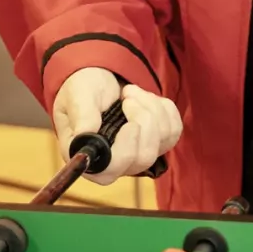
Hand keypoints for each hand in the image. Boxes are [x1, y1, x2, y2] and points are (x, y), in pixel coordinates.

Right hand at [51, 66, 181, 184]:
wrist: (101, 80)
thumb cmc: (84, 91)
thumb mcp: (78, 96)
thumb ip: (82, 116)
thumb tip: (85, 135)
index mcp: (89, 158)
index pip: (111, 171)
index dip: (126, 150)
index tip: (131, 124)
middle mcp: (115, 163)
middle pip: (144, 158)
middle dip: (143, 120)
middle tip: (127, 98)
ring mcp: (139, 154)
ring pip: (163, 141)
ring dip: (151, 108)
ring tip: (130, 92)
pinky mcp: (158, 142)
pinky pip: (174, 130)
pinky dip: (164, 108)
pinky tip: (144, 98)